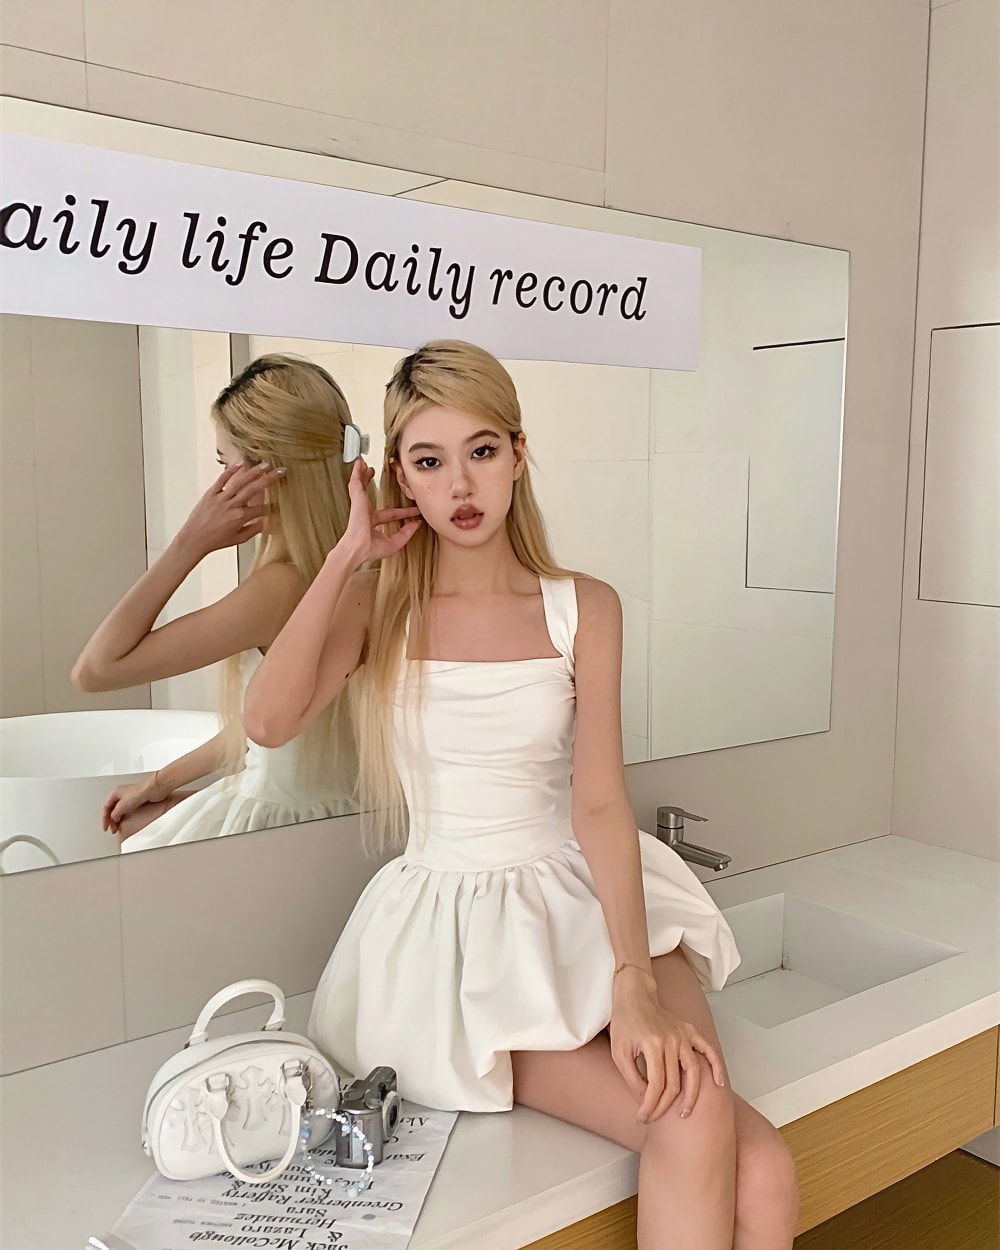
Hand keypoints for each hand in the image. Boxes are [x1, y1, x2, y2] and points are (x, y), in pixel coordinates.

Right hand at [102, 775, 168, 833]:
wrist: (154, 790)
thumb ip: (115, 814)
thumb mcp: (122, 806)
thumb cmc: (140, 792)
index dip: (105, 818)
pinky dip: (124, 817)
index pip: (106, 807)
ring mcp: (129, 797)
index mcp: (115, 793)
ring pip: (119, 810)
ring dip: (117, 819)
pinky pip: (126, 810)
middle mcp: (121, 794)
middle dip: (111, 820)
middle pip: (112, 809)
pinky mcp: (136, 801)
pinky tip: (125, 821)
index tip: (106, 827)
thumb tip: (114, 819)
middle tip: (112, 829)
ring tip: (118, 827)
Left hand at [176, 463, 284, 558]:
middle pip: (254, 489)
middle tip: (280, 471)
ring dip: (254, 472)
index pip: (261, 509)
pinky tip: (241, 464)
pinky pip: (222, 479)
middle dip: (269, 479)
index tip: (277, 505)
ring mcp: (221, 498)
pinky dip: (231, 471)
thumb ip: (253, 530)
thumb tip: (264, 523)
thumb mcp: (238, 540)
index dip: (272, 507)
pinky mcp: (211, 493)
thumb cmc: (214, 541)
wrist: (194, 539)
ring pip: (240, 481)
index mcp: (240, 517)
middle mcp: (232, 505)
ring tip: (265, 465)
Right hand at [339, 459, 421, 565]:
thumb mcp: (394, 543)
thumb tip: (417, 524)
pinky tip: (360, 464)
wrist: (358, 548)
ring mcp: (360, 505)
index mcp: (372, 523)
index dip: (403, 511)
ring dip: (363, 475)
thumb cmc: (370, 549)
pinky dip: (357, 473)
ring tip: (365, 466)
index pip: (391, 514)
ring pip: (361, 486)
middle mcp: (365, 513)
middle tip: (373, 474)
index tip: (413, 509)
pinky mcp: (357, 499)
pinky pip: (356, 482)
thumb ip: (406, 533)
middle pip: (369, 494)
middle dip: (370, 484)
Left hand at [609, 967, 725, 1123]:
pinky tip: (719, 1083)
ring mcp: (683, 1035)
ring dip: (691, 1096)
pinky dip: (716, 1067)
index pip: (655, 1085)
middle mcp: (671, 1040)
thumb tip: (646, 1099)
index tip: (643, 1116)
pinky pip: (707, 1050)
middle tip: (654, 1117)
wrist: (634, 996)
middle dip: (663, 1106)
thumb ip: (632, 1078)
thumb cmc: (625, 1022)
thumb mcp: (619, 1052)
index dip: (649, 1105)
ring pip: (693, 1072)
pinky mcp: (690, 1031)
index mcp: (652, 1044)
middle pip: (674, 1083)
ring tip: (684, 1112)